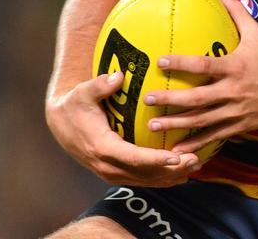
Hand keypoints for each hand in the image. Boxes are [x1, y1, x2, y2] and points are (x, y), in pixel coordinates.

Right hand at [46, 71, 201, 186]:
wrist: (61, 123)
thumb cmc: (75, 104)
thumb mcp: (83, 92)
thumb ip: (100, 85)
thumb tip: (118, 77)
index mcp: (102, 147)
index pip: (133, 158)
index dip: (156, 159)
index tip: (177, 157)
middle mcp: (107, 165)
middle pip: (144, 173)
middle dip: (171, 169)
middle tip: (196, 160)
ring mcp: (110, 172)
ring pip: (145, 180)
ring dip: (171, 176)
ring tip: (197, 165)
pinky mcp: (115, 173)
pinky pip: (141, 179)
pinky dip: (162, 178)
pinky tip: (182, 172)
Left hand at [141, 0, 257, 153]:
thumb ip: (238, 14)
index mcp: (236, 67)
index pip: (204, 65)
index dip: (182, 63)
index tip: (160, 60)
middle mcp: (234, 91)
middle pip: (197, 98)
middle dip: (171, 100)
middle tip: (147, 99)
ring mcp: (235, 111)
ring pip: (201, 121)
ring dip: (176, 124)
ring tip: (152, 126)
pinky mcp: (238, 126)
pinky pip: (213, 137)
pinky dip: (195, 145)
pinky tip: (175, 151)